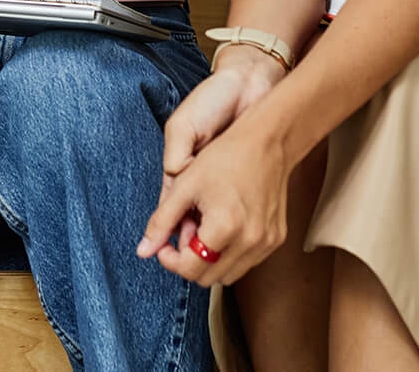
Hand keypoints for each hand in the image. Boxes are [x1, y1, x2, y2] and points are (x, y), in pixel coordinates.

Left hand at [138, 57, 292, 285]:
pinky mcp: (276, 239)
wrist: (268, 141)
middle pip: (208, 278)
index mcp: (224, 227)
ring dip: (210, 260)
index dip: (170, 260)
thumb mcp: (185, 185)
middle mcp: (249, 241)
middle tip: (183, 233)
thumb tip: (143, 251)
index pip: (189, 268)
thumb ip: (162, 221)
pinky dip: (230, 254)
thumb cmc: (225, 156)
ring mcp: (266, 242)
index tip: (164, 245)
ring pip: (228, 275)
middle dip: (189, 261)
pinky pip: (247, 262)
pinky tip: (222, 227)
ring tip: (203, 228)